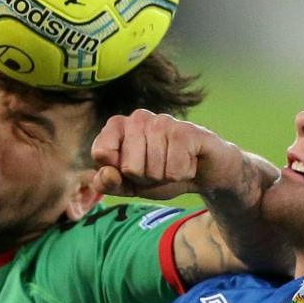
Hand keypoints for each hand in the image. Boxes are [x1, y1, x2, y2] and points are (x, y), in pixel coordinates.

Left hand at [90, 109, 243, 199]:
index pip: (100, 154)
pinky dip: (181, 175)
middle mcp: (137, 118)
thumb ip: (107, 183)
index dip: (117, 173)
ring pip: (152, 170)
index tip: (130, 170)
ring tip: (172, 165)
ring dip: (164, 177)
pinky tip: (188, 162)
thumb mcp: (128, 185)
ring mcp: (162, 121)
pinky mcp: (186, 131)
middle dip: (144, 178)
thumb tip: (105, 173)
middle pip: (129, 167)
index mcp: (116, 126)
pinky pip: (174, 170)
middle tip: (157, 169)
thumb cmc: (160, 174)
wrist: (203, 171)